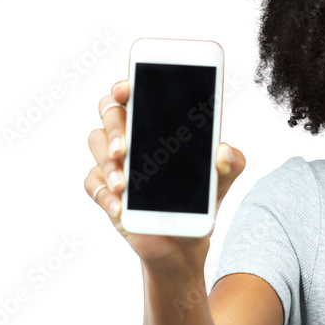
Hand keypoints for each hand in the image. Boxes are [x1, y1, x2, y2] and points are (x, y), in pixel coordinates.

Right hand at [84, 79, 244, 265]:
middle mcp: (132, 136)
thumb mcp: (223, 178)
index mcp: (156, 123)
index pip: (133, 94)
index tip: (126, 88)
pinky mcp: (106, 190)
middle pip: (109, 113)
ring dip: (107, 163)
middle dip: (115, 128)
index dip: (125, 86)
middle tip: (124, 149)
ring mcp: (115, 162)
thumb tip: (223, 152)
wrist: (186, 238)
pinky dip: (104, 194)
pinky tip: (119, 206)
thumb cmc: (200, 198)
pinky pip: (93, 184)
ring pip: (96, 143)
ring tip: (124, 185)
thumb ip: (231, 162)